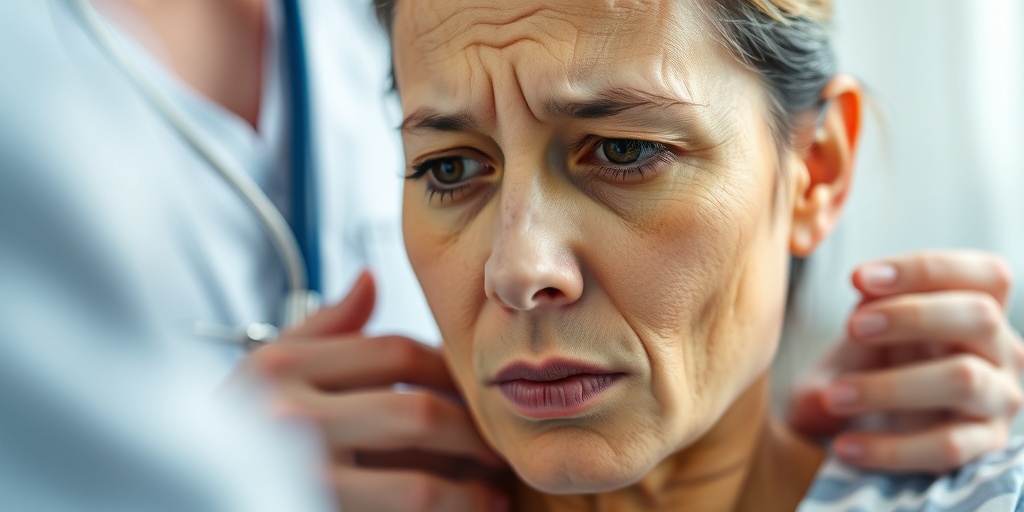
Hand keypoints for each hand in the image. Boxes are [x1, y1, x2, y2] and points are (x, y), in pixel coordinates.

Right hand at [238, 272, 510, 511]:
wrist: (184, 483)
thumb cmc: (235, 426)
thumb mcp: (268, 368)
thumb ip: (322, 328)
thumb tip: (371, 277)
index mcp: (284, 366)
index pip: (396, 353)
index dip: (449, 372)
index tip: (472, 391)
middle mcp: (289, 417)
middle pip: (417, 414)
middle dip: (471, 432)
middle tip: (497, 447)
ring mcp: (302, 473)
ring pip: (419, 482)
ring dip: (471, 488)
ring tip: (495, 492)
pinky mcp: (310, 507)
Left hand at [788, 251, 1023, 472]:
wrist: (858, 426)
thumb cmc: (869, 364)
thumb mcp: (864, 331)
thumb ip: (866, 308)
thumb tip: (865, 290)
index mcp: (977, 309)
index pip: (984, 273)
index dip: (925, 269)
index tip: (858, 277)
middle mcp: (1001, 351)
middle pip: (980, 316)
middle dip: (912, 315)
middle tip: (853, 326)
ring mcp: (1000, 400)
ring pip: (965, 380)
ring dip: (892, 386)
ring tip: (833, 395)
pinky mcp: (985, 448)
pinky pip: (947, 448)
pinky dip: (891, 448)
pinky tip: (844, 446)